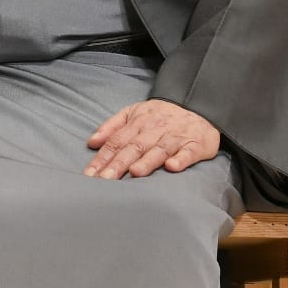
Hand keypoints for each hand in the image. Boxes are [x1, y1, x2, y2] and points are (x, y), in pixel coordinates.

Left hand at [85, 99, 219, 178]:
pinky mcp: (196, 145)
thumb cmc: (161, 115)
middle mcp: (155, 129)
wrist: (198, 107)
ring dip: (147, 161)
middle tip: (105, 180)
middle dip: (118, 164)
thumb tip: (91, 142)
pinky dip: (181, 159)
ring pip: (160, 149)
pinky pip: (188, 152)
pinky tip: (172, 167)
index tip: (90, 174)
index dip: (102, 158)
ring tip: (134, 173)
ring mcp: (176, 137)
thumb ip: (112, 126)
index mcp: (138, 122)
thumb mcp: (134, 113)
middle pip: (134, 147)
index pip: (116, 141)